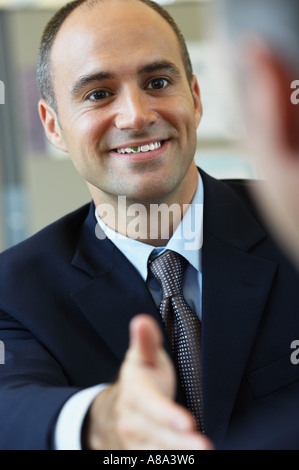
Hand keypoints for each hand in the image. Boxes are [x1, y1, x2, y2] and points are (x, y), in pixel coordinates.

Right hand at [85, 314, 212, 449]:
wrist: (115, 410)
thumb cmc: (139, 381)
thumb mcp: (142, 358)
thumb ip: (146, 342)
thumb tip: (141, 321)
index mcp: (135, 392)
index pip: (151, 405)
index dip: (167, 415)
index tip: (187, 422)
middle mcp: (132, 420)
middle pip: (158, 434)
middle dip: (181, 443)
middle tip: (205, 447)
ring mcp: (135, 442)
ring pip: (158, 452)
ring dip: (180, 455)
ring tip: (204, 453)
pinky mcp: (141, 454)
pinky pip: (156, 460)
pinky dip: (173, 461)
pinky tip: (193, 460)